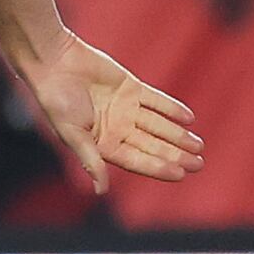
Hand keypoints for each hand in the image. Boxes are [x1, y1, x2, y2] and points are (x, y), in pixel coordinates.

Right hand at [30, 34, 203, 187]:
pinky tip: (189, 118)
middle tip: (199, 164)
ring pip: (158, 125)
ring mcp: (125, 108)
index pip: (137, 160)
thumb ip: (91, 160)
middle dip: (175, 155)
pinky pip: (156, 100)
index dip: (159, 167)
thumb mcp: (73, 134)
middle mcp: (117, 129)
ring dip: (178, 135)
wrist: (54, 62)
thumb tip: (101, 191)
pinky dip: (172, 108)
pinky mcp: (130, 87)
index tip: (181, 174)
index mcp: (103, 144)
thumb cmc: (56, 101)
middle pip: (152, 145)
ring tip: (198, 145)